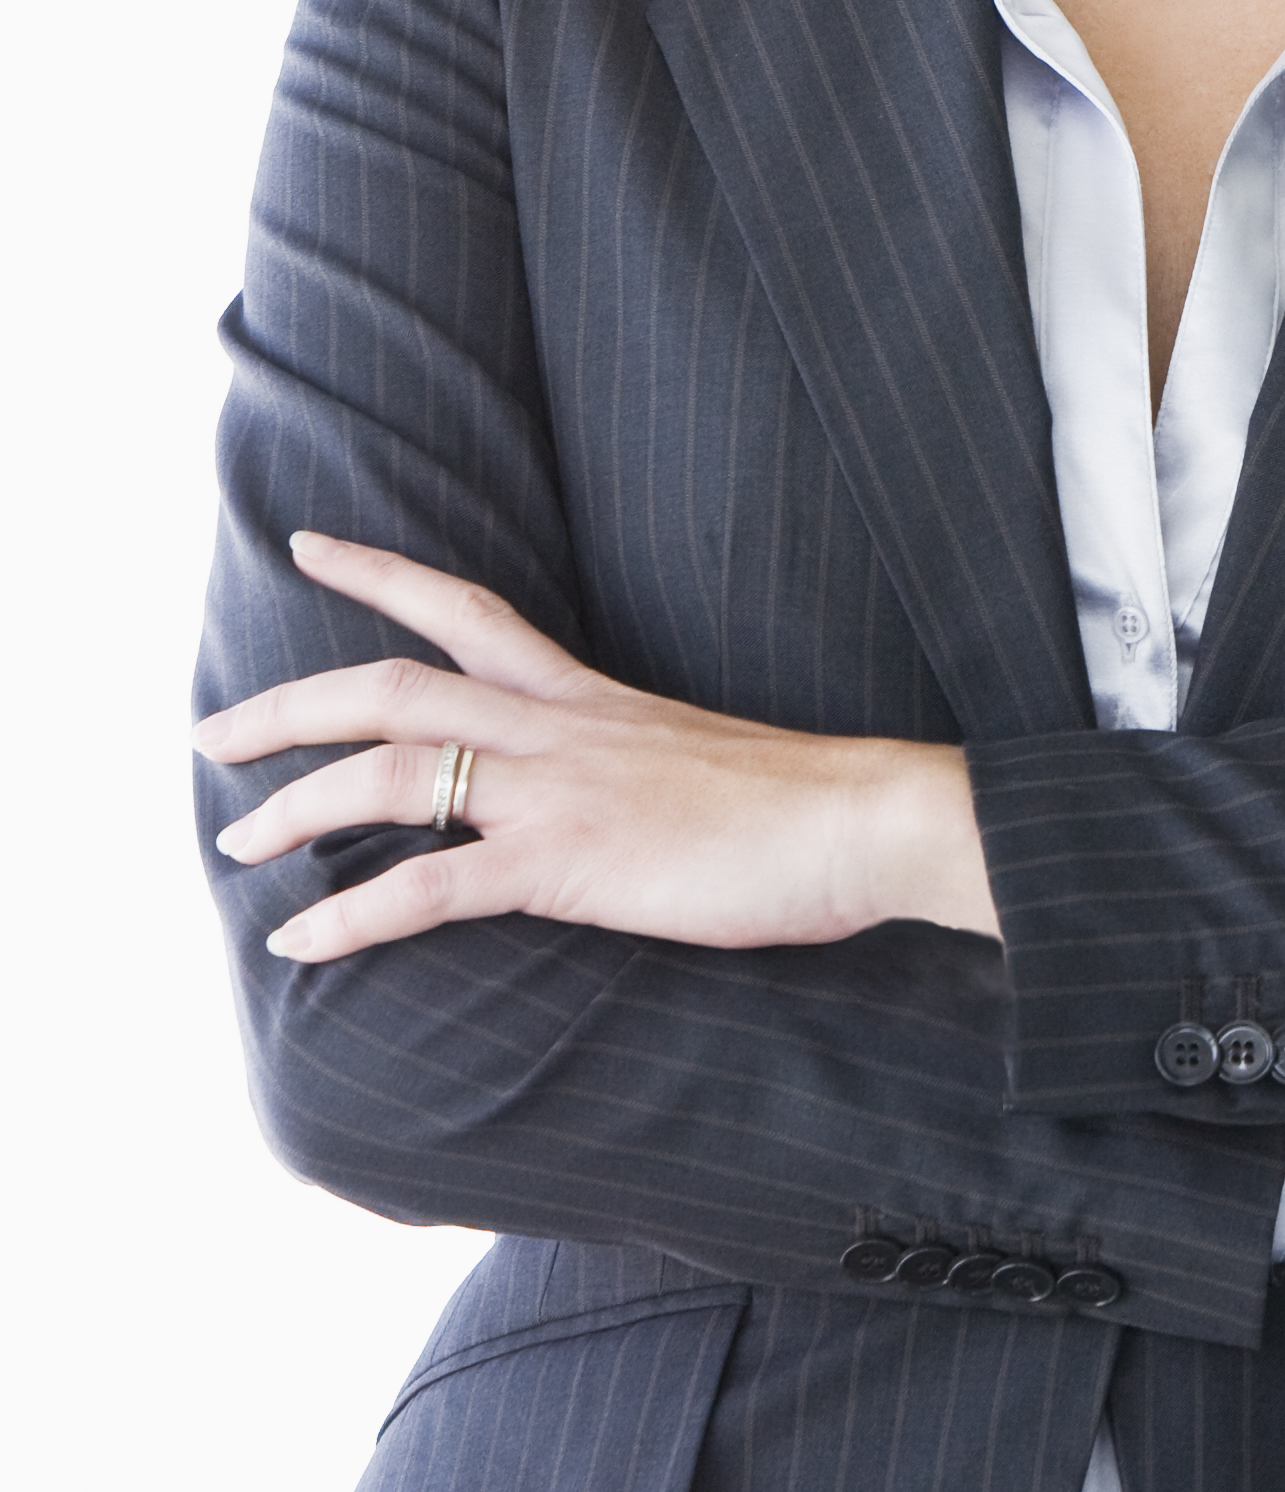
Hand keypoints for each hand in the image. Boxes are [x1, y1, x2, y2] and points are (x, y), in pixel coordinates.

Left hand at [200, 532, 996, 959]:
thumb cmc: (806, 803)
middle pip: (389, 687)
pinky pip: (427, 886)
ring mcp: (556, 791)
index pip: (467, 609)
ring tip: (235, 841)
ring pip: (388, 771)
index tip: (309, 546)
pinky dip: (348, 916)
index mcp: (589, 698)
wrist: (863, 818)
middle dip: (287, 706)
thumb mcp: (701, 762)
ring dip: (293, 806)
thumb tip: (613, 803)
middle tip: (213, 734)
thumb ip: (633, 768)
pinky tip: (299, 944)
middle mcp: (557, 728)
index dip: (379, 574)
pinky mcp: (565, 861)